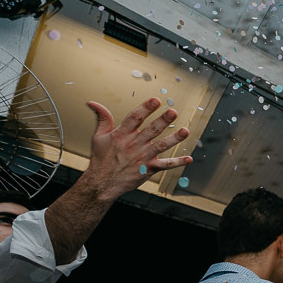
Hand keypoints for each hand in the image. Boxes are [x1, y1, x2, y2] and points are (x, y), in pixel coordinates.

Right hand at [75, 99, 191, 199]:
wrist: (102, 182)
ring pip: (161, 146)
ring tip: (185, 131)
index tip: (156, 100)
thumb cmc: (102, 160)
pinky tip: (189, 159)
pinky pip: (166, 165)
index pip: (135, 118)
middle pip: (151, 130)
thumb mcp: (98, 136)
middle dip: (163, 120)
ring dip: (174, 139)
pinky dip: (178, 163)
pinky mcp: (148, 168)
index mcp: (122, 134)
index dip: (146, 108)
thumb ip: (102, 118)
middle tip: (173, 112)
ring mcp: (142, 157)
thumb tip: (94, 103)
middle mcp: (134, 144)